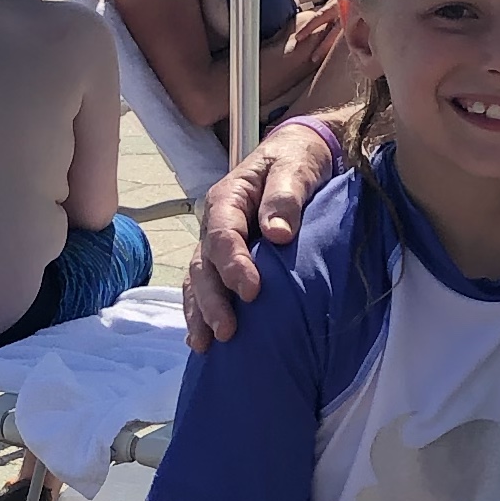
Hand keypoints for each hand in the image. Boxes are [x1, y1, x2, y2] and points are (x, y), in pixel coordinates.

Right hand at [185, 122, 341, 347]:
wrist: (301, 155)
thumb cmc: (298, 161)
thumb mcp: (296, 168)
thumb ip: (285, 196)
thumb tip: (277, 233)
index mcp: (229, 198)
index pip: (222, 234)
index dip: (232, 264)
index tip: (251, 292)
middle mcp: (216, 224)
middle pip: (203, 264)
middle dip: (211, 300)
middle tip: (227, 331)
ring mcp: (217, 245)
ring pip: (198, 280)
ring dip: (200, 313)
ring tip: (207, 344)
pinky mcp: (226, 262)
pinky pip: (205, 287)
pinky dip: (200, 313)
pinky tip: (203, 342)